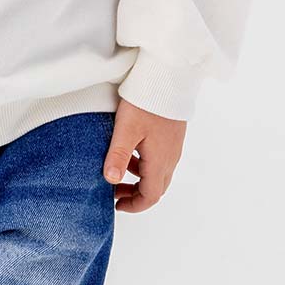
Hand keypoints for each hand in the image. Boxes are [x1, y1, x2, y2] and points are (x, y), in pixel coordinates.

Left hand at [102, 99, 186, 213]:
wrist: (169, 77)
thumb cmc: (146, 102)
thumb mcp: (126, 129)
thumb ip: (118, 156)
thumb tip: (110, 180)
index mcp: (160, 161)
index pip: (150, 196)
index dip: (134, 206)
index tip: (117, 204)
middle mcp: (171, 158)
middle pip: (157, 188)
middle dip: (136, 194)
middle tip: (115, 192)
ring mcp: (173, 147)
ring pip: (159, 174)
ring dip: (140, 179)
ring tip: (119, 171)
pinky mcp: (172, 136)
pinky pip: (161, 159)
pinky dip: (146, 165)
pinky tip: (132, 152)